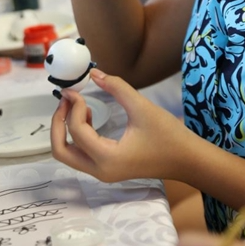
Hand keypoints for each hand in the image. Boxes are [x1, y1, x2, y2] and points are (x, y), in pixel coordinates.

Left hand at [51, 68, 188, 182]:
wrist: (187, 160)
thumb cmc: (169, 136)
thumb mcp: (142, 107)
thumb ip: (116, 87)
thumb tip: (93, 73)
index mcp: (108, 159)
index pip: (77, 131)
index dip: (74, 107)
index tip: (77, 89)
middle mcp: (100, 171)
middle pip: (60, 150)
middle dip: (57, 123)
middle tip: (66, 99)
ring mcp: (102, 172)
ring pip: (68, 154)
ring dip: (65, 128)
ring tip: (76, 104)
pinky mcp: (106, 168)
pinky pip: (80, 153)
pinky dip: (77, 134)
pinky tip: (89, 114)